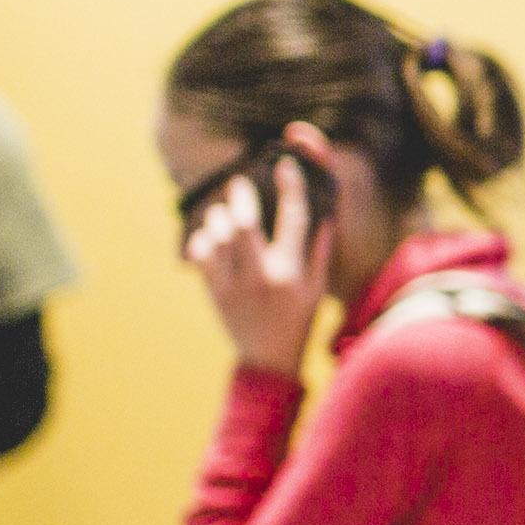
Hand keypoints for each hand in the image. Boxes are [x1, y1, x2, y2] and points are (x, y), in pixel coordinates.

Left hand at [187, 126, 341, 381]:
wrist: (267, 359)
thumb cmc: (298, 319)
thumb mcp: (317, 286)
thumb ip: (319, 248)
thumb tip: (324, 209)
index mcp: (293, 272)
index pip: (294, 217)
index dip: (291, 185)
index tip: (285, 164)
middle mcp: (262, 276)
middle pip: (243, 222)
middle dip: (239, 196)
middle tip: (238, 184)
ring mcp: (234, 285)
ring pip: (217, 234)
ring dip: (219, 218)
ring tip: (224, 214)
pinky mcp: (213, 291)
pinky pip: (200, 253)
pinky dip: (203, 239)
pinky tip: (212, 239)